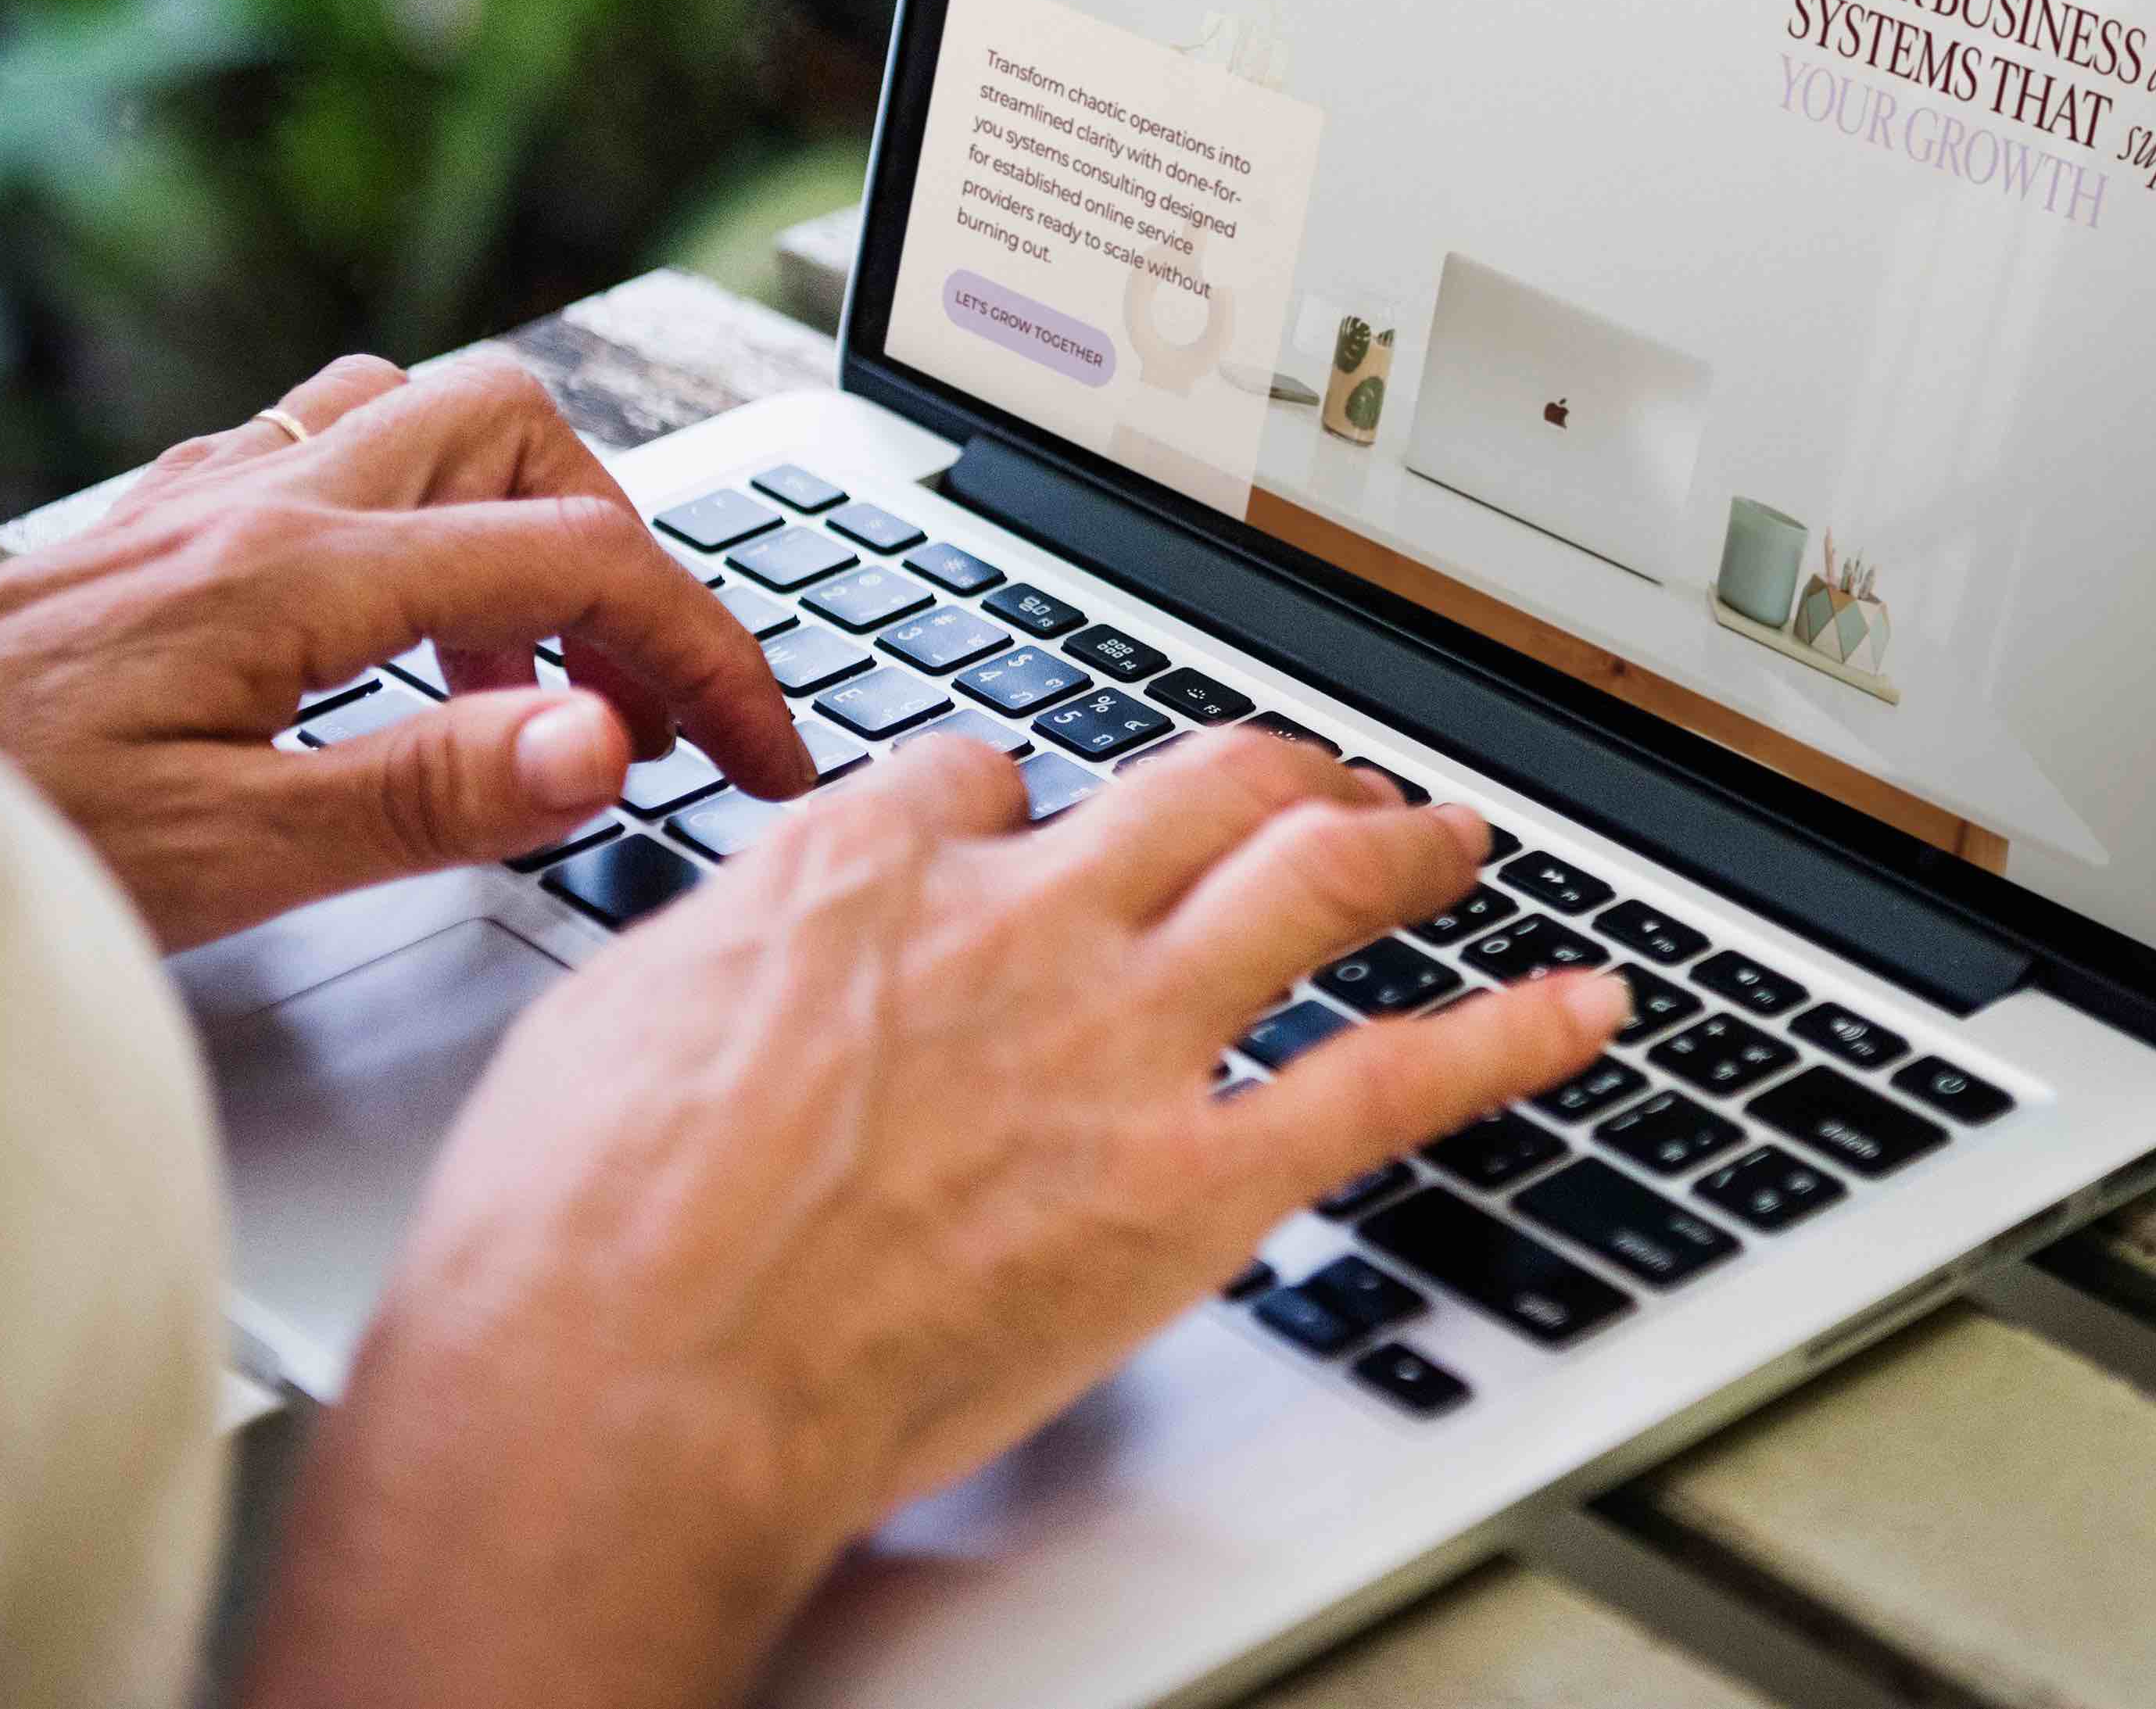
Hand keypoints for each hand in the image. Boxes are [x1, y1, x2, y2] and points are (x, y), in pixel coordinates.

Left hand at [0, 354, 808, 946]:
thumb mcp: (227, 859)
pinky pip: (329, 456)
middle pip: (521, 430)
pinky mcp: (153, 529)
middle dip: (623, 553)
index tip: (761, 753)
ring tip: (527, 681)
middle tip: (643, 698)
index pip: (579, 570)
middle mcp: (259, 502)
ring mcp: (201, 499)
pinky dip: (414, 530)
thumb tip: (608, 740)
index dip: (705, 659)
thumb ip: (431, 792)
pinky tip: (389, 647)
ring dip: (517, 525)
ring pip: (425, 419)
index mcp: (302, 576)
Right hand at [239, 730, 1625, 1708]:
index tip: (1045, 820)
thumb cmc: (571, 1242)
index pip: (985, 776)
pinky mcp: (1190, 1181)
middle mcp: (1012, 922)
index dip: (1026, 798)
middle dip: (1266, 769)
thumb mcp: (609, 1025)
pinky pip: (1391, 1081)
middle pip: (1188, 786)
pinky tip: (1584, 1011)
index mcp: (858, 872)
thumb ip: (726, 960)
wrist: (619, 1387)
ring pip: (1310, 882)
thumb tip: (752, 955)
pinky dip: (1508, 1037)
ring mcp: (1115, 1042)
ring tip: (1453, 832)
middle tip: (1313, 776)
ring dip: (1400, 843)